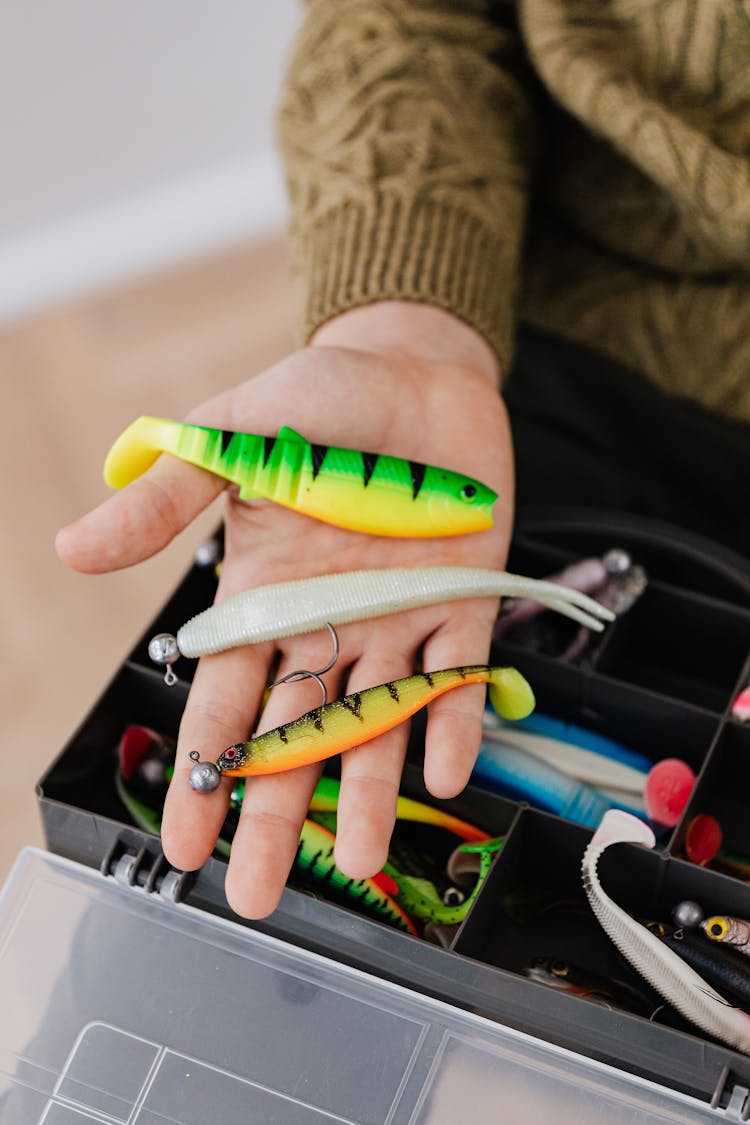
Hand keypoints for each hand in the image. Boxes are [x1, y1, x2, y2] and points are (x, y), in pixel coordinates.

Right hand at [56, 302, 513, 917]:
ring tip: (357, 863)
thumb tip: (72, 550)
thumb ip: (164, 496)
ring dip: (368, 790)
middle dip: (277, 814)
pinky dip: (455, 721)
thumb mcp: (229, 439)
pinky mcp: (468, 600)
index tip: (185, 846)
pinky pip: (459, 675)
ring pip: (378, 722)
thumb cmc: (315, 398)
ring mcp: (399, 618)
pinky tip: (446, 774)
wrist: (413, 371)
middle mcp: (329, 623)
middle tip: (256, 896)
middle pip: (297, 734)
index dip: (207, 773)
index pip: (226, 701)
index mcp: (266, 595)